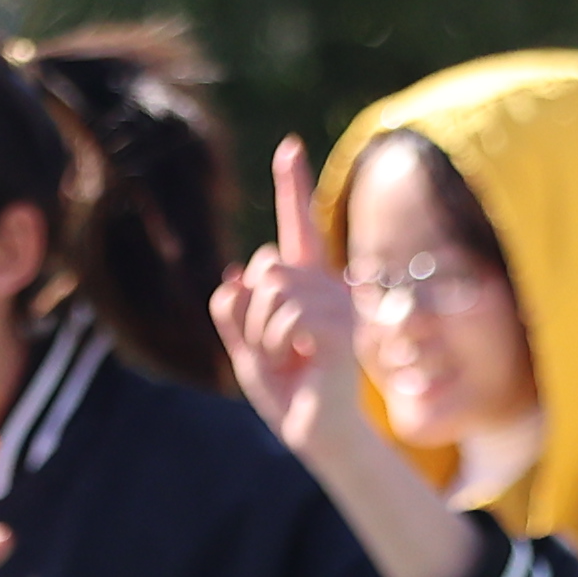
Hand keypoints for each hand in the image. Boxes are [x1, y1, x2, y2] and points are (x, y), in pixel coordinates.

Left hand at [213, 139, 378, 470]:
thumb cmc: (286, 391)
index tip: (289, 146)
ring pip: (272, 292)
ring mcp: (340, 304)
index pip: (295, 229)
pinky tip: (299, 363)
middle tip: (274, 352)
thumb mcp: (245, 349)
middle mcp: (329, 285)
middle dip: (250, 318)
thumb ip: (234, 312)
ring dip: (263, 336)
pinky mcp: (342, 327)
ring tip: (288, 360)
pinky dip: (277, 346)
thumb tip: (234, 273)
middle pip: (264, 271)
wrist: (314, 430)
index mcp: (305, 285)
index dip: (292, 186)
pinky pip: (287, 317)